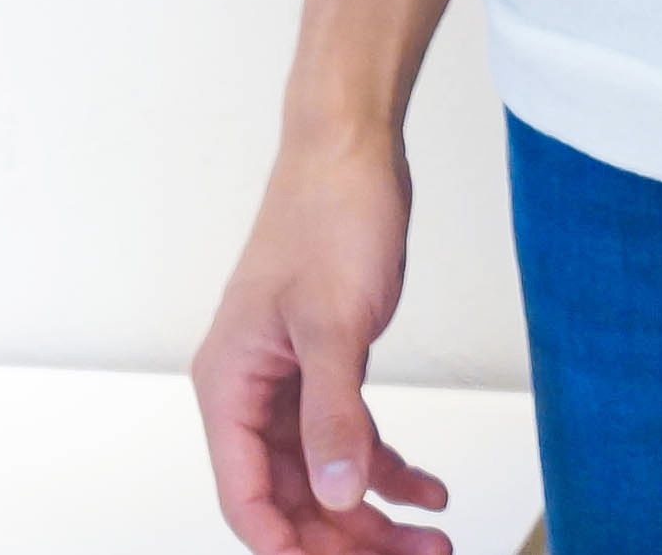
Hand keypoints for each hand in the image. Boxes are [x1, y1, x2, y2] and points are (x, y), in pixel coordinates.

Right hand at [192, 120, 453, 552]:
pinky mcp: (327, 364)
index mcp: (229, 384)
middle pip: (291, 497)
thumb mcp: (334, 321)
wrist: (354, 146)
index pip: (246, 496)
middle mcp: (252, 390)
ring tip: (432, 542)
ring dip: (374, 513)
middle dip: (347, 539)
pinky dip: (389, 468)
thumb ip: (333, 414)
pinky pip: (351, 436)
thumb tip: (340, 495)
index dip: (289, 546)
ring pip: (325, 474)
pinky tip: (429, 489)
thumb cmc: (327, 213)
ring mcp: (290, 380)